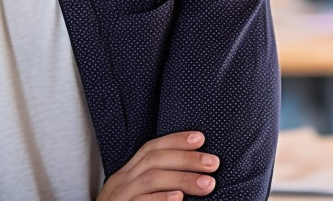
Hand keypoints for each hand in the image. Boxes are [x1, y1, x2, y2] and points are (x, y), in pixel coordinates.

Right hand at [97, 131, 219, 200]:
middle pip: (153, 160)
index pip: (150, 149)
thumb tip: (194, 177)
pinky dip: (160, 199)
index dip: (175, 140)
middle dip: (186, 158)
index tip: (201, 138)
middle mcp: (121, 182)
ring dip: (181, 178)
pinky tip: (179, 199)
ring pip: (150, 178)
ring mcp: (119, 198)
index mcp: (127, 175)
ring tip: (208, 183)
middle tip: (213, 163)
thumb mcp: (139, 195)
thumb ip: (157, 185)